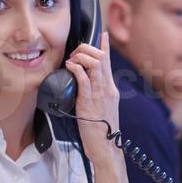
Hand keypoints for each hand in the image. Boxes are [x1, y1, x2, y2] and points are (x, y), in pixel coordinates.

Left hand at [67, 31, 120, 155]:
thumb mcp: (101, 108)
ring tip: (72, 59)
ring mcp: (100, 95)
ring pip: (95, 64)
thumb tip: (83, 84)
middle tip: (76, 53)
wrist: (105, 147)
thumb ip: (95, 94)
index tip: (102, 34)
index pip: (109, 62)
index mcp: (111, 89)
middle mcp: (108, 89)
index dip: (105, 46)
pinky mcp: (90, 102)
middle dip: (88, 49)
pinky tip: (70, 68)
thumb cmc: (100, 131)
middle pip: (102, 58)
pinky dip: (76, 70)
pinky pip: (84, 80)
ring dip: (81, 56)